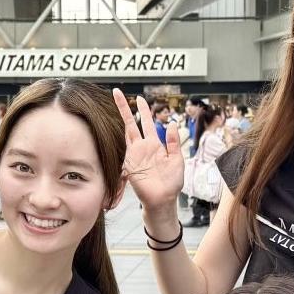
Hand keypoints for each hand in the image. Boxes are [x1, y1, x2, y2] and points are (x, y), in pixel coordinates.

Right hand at [114, 88, 184, 210]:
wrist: (163, 200)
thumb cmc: (171, 183)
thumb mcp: (177, 160)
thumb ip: (174, 142)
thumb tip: (173, 124)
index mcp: (155, 145)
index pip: (147, 123)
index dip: (143, 110)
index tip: (138, 98)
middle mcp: (143, 147)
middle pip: (132, 123)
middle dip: (125, 108)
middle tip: (117, 93)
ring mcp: (135, 154)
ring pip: (126, 131)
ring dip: (122, 116)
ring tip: (117, 99)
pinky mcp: (130, 163)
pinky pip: (125, 148)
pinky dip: (123, 137)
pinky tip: (119, 126)